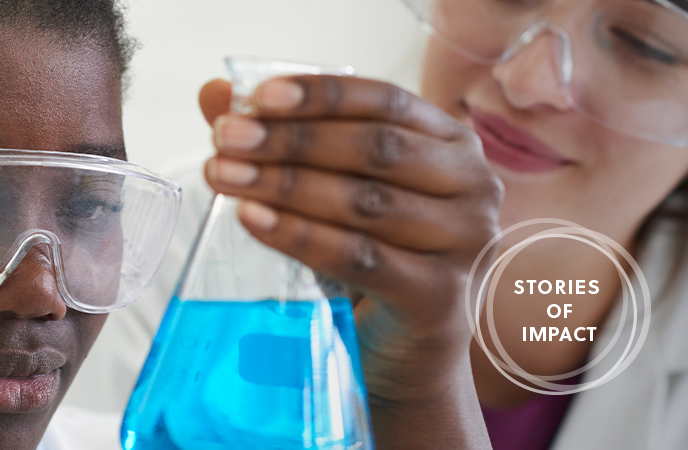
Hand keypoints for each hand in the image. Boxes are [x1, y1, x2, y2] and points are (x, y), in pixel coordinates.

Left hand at [199, 76, 501, 447]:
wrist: (403, 350)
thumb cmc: (369, 257)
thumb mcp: (331, 191)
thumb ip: (281, 139)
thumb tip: (216, 95)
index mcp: (451, 142)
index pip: (384, 101)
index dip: (321, 95)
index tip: (257, 97)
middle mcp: (471, 185)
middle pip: (375, 148)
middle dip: (292, 140)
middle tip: (227, 139)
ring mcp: (465, 242)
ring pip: (365, 202)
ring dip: (287, 185)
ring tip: (226, 177)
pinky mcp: (441, 296)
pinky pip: (360, 258)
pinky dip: (302, 237)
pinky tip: (254, 220)